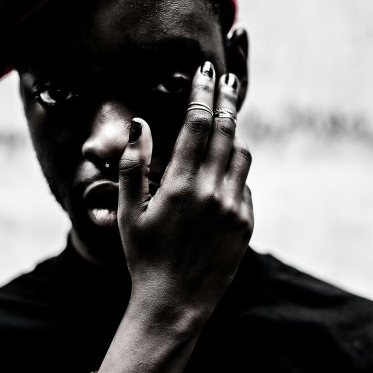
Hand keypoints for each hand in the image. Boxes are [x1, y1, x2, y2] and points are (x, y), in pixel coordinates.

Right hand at [117, 62, 253, 320]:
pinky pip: (245, 185)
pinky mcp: (245, 224)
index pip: (197, 125)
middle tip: (228, 79)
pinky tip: (218, 181)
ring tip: (220, 132)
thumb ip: (133, 165)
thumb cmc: (144, 257)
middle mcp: (212, 192)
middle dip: (226, 100)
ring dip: (231, 138)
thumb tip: (140, 126)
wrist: (175, 302)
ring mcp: (233, 208)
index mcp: (180, 185)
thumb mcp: (127, 213)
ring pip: (241, 155)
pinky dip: (234, 173)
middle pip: (226, 131)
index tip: (206, 70)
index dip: (202, 93)